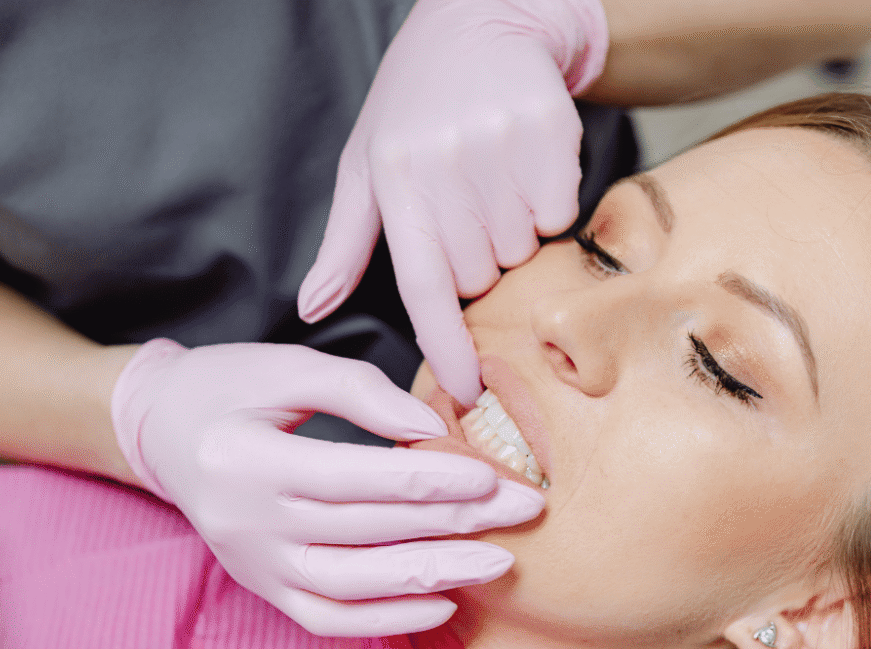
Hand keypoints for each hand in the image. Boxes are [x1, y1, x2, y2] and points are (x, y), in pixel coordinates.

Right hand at [110, 339, 543, 636]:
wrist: (161, 430)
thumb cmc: (228, 387)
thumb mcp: (286, 366)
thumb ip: (360, 390)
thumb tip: (433, 428)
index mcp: (244, 457)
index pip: (353, 477)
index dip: (426, 479)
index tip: (490, 476)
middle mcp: (244, 521)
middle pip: (365, 530)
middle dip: (452, 523)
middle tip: (521, 511)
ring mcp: (251, 563)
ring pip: (352, 585)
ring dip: (432, 576)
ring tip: (498, 562)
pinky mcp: (261, 586)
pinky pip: (326, 619)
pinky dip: (385, 620)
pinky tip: (442, 603)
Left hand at [297, 0, 607, 405]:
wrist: (480, 24)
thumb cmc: (414, 107)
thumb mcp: (366, 167)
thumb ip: (342, 245)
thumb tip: (311, 309)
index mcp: (395, 179)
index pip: (424, 287)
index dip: (446, 347)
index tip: (467, 390)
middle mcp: (447, 166)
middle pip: (479, 276)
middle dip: (475, 262)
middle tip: (465, 208)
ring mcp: (501, 148)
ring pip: (521, 251)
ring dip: (511, 235)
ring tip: (491, 182)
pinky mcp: (550, 134)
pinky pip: (559, 217)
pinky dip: (546, 208)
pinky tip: (523, 169)